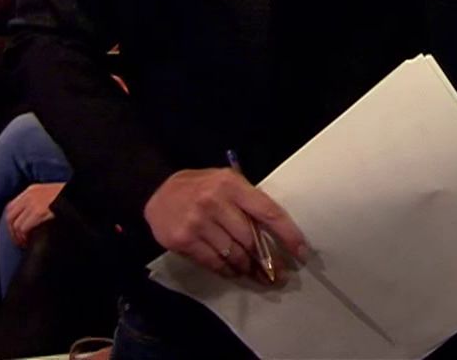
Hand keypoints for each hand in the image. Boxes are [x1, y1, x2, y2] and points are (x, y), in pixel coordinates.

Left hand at [4, 182, 64, 247]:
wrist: (80, 193)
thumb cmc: (69, 197)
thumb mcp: (50, 194)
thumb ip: (39, 201)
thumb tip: (31, 218)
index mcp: (32, 189)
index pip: (11, 207)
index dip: (11, 222)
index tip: (15, 232)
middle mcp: (30, 195)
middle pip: (10, 216)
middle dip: (12, 231)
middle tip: (19, 241)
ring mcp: (34, 203)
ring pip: (16, 224)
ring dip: (18, 237)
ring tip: (25, 243)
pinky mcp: (39, 212)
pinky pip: (24, 228)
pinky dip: (25, 237)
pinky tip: (30, 241)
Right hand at [144, 168, 309, 279]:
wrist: (155, 191)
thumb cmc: (199, 187)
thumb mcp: (225, 182)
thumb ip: (247, 202)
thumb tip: (274, 235)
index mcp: (232, 184)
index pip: (268, 212)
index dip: (288, 234)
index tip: (301, 252)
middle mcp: (215, 202)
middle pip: (251, 239)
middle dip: (267, 260)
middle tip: (278, 274)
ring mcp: (198, 222)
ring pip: (234, 254)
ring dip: (248, 268)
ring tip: (256, 275)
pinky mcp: (184, 240)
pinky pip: (214, 263)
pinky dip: (227, 271)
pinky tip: (234, 272)